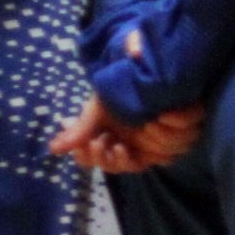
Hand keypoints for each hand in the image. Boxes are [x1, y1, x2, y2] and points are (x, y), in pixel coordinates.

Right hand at [50, 94, 201, 172]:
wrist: (146, 69)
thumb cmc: (119, 89)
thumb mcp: (98, 109)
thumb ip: (80, 130)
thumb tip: (52, 150)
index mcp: (113, 139)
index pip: (100, 161)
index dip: (93, 158)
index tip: (88, 143)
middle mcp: (136, 145)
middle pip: (124, 166)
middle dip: (113, 158)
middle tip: (107, 142)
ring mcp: (158, 142)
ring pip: (156, 158)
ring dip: (149, 143)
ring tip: (144, 124)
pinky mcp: (182, 133)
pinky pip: (181, 143)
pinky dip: (173, 129)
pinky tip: (164, 115)